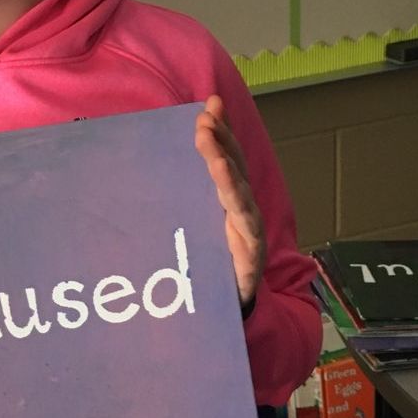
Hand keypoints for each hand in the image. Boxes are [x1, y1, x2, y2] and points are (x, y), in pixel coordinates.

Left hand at [194, 94, 264, 308]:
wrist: (223, 313)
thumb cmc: (206, 264)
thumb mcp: (190, 225)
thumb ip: (183, 194)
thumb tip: (168, 163)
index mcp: (228, 200)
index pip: (226, 158)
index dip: (221, 131)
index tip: (209, 104)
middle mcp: (241, 209)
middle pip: (234, 167)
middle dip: (221, 139)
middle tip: (204, 115)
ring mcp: (248, 228)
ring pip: (237, 188)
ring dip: (222, 158)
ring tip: (208, 135)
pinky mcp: (250, 250)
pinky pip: (243, 220)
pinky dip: (235, 196)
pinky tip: (224, 178)